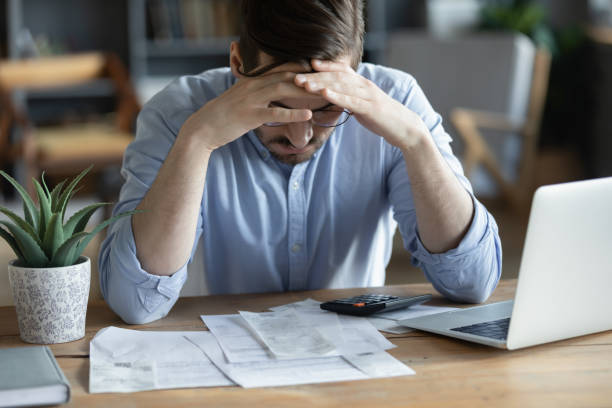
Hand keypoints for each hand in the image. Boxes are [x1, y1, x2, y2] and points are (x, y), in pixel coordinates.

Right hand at [179, 72, 313, 151]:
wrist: (203, 127)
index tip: (321, 73)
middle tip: (330, 82)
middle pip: (287, 77)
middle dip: (309, 79)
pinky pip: (274, 113)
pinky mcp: (250, 116)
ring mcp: (252, 100)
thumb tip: (272, 92)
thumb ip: (258, 93)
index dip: (303, 70)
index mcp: (253, 81)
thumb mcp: (242, 99)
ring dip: (306, 92)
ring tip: (325, 95)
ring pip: (283, 91)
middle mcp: (254, 86)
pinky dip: (293, 114)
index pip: (282, 71)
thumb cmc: (224, 116)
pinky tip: (308, 115)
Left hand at [294, 59, 430, 150]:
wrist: (404, 128)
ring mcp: (368, 95)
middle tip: (295, 76)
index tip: (307, 64)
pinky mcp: (370, 107)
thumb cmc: (382, 118)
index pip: (341, 70)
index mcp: (362, 84)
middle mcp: (364, 85)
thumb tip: (335, 98)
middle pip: (335, 77)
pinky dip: (336, 96)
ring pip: (340, 86)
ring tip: (304, 84)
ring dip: (320, 84)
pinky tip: (324, 93)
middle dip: (315, 76)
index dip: (324, 66)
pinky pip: (351, 100)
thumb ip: (350, 99)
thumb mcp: (363, 105)